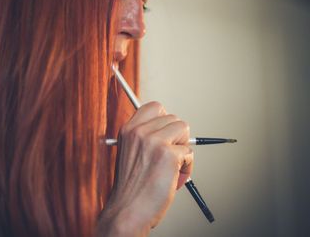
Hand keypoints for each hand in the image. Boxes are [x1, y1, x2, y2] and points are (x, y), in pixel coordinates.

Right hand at [97, 101, 192, 235]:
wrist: (127, 211)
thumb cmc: (131, 188)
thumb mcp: (130, 153)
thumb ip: (145, 138)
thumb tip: (171, 129)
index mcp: (128, 130)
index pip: (154, 107)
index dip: (165, 120)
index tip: (165, 134)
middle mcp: (139, 132)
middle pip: (173, 118)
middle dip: (176, 136)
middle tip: (170, 155)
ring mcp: (154, 141)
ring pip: (184, 129)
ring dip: (183, 148)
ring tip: (173, 166)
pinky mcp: (169, 154)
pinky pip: (190, 151)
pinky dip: (187, 166)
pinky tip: (174, 177)